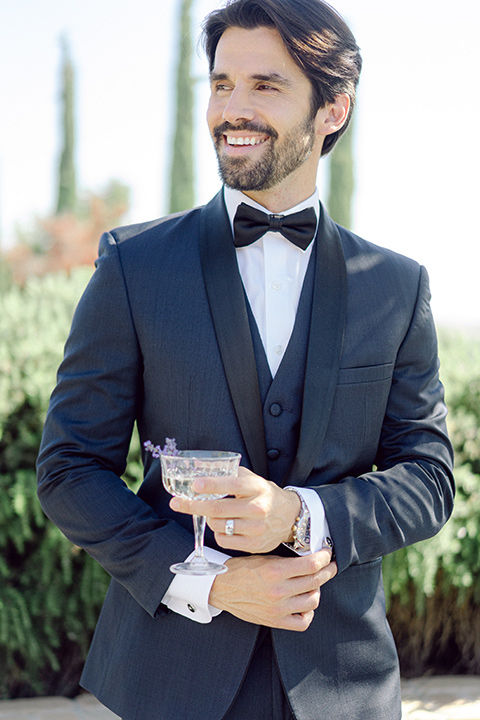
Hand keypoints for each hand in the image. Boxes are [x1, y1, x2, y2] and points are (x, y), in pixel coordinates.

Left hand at [169, 466, 300, 552]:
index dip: (211, 485)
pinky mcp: (255, 545)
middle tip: (177, 503)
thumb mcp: (249, 478)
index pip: (231, 485)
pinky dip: (218, 533)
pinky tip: (224, 526)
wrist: (289, 516)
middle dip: (193, 506)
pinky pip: (224, 541)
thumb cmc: (263, 494)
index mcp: (256, 487)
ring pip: (218, 526)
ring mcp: (257, 528)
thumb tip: (196, 466)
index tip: (195, 485)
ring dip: (209, 519)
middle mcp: (258, 508)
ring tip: (214, 513)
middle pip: (218, 509)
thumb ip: (226, 473)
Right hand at [209, 549, 336, 630]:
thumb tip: (310, 557)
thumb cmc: (240, 570)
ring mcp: (278, 609)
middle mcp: (278, 591)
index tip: (327, 554)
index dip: (324, 558)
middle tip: (330, 566)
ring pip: (313, 601)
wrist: (220, 588)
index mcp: (274, 571)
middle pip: (315, 581)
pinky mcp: (275, 621)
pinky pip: (303, 622)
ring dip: (316, 590)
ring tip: (313, 584)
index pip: (311, 564)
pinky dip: (308, 612)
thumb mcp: (262, 558)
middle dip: (327, 571)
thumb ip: (286, 560)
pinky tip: (304, 603)